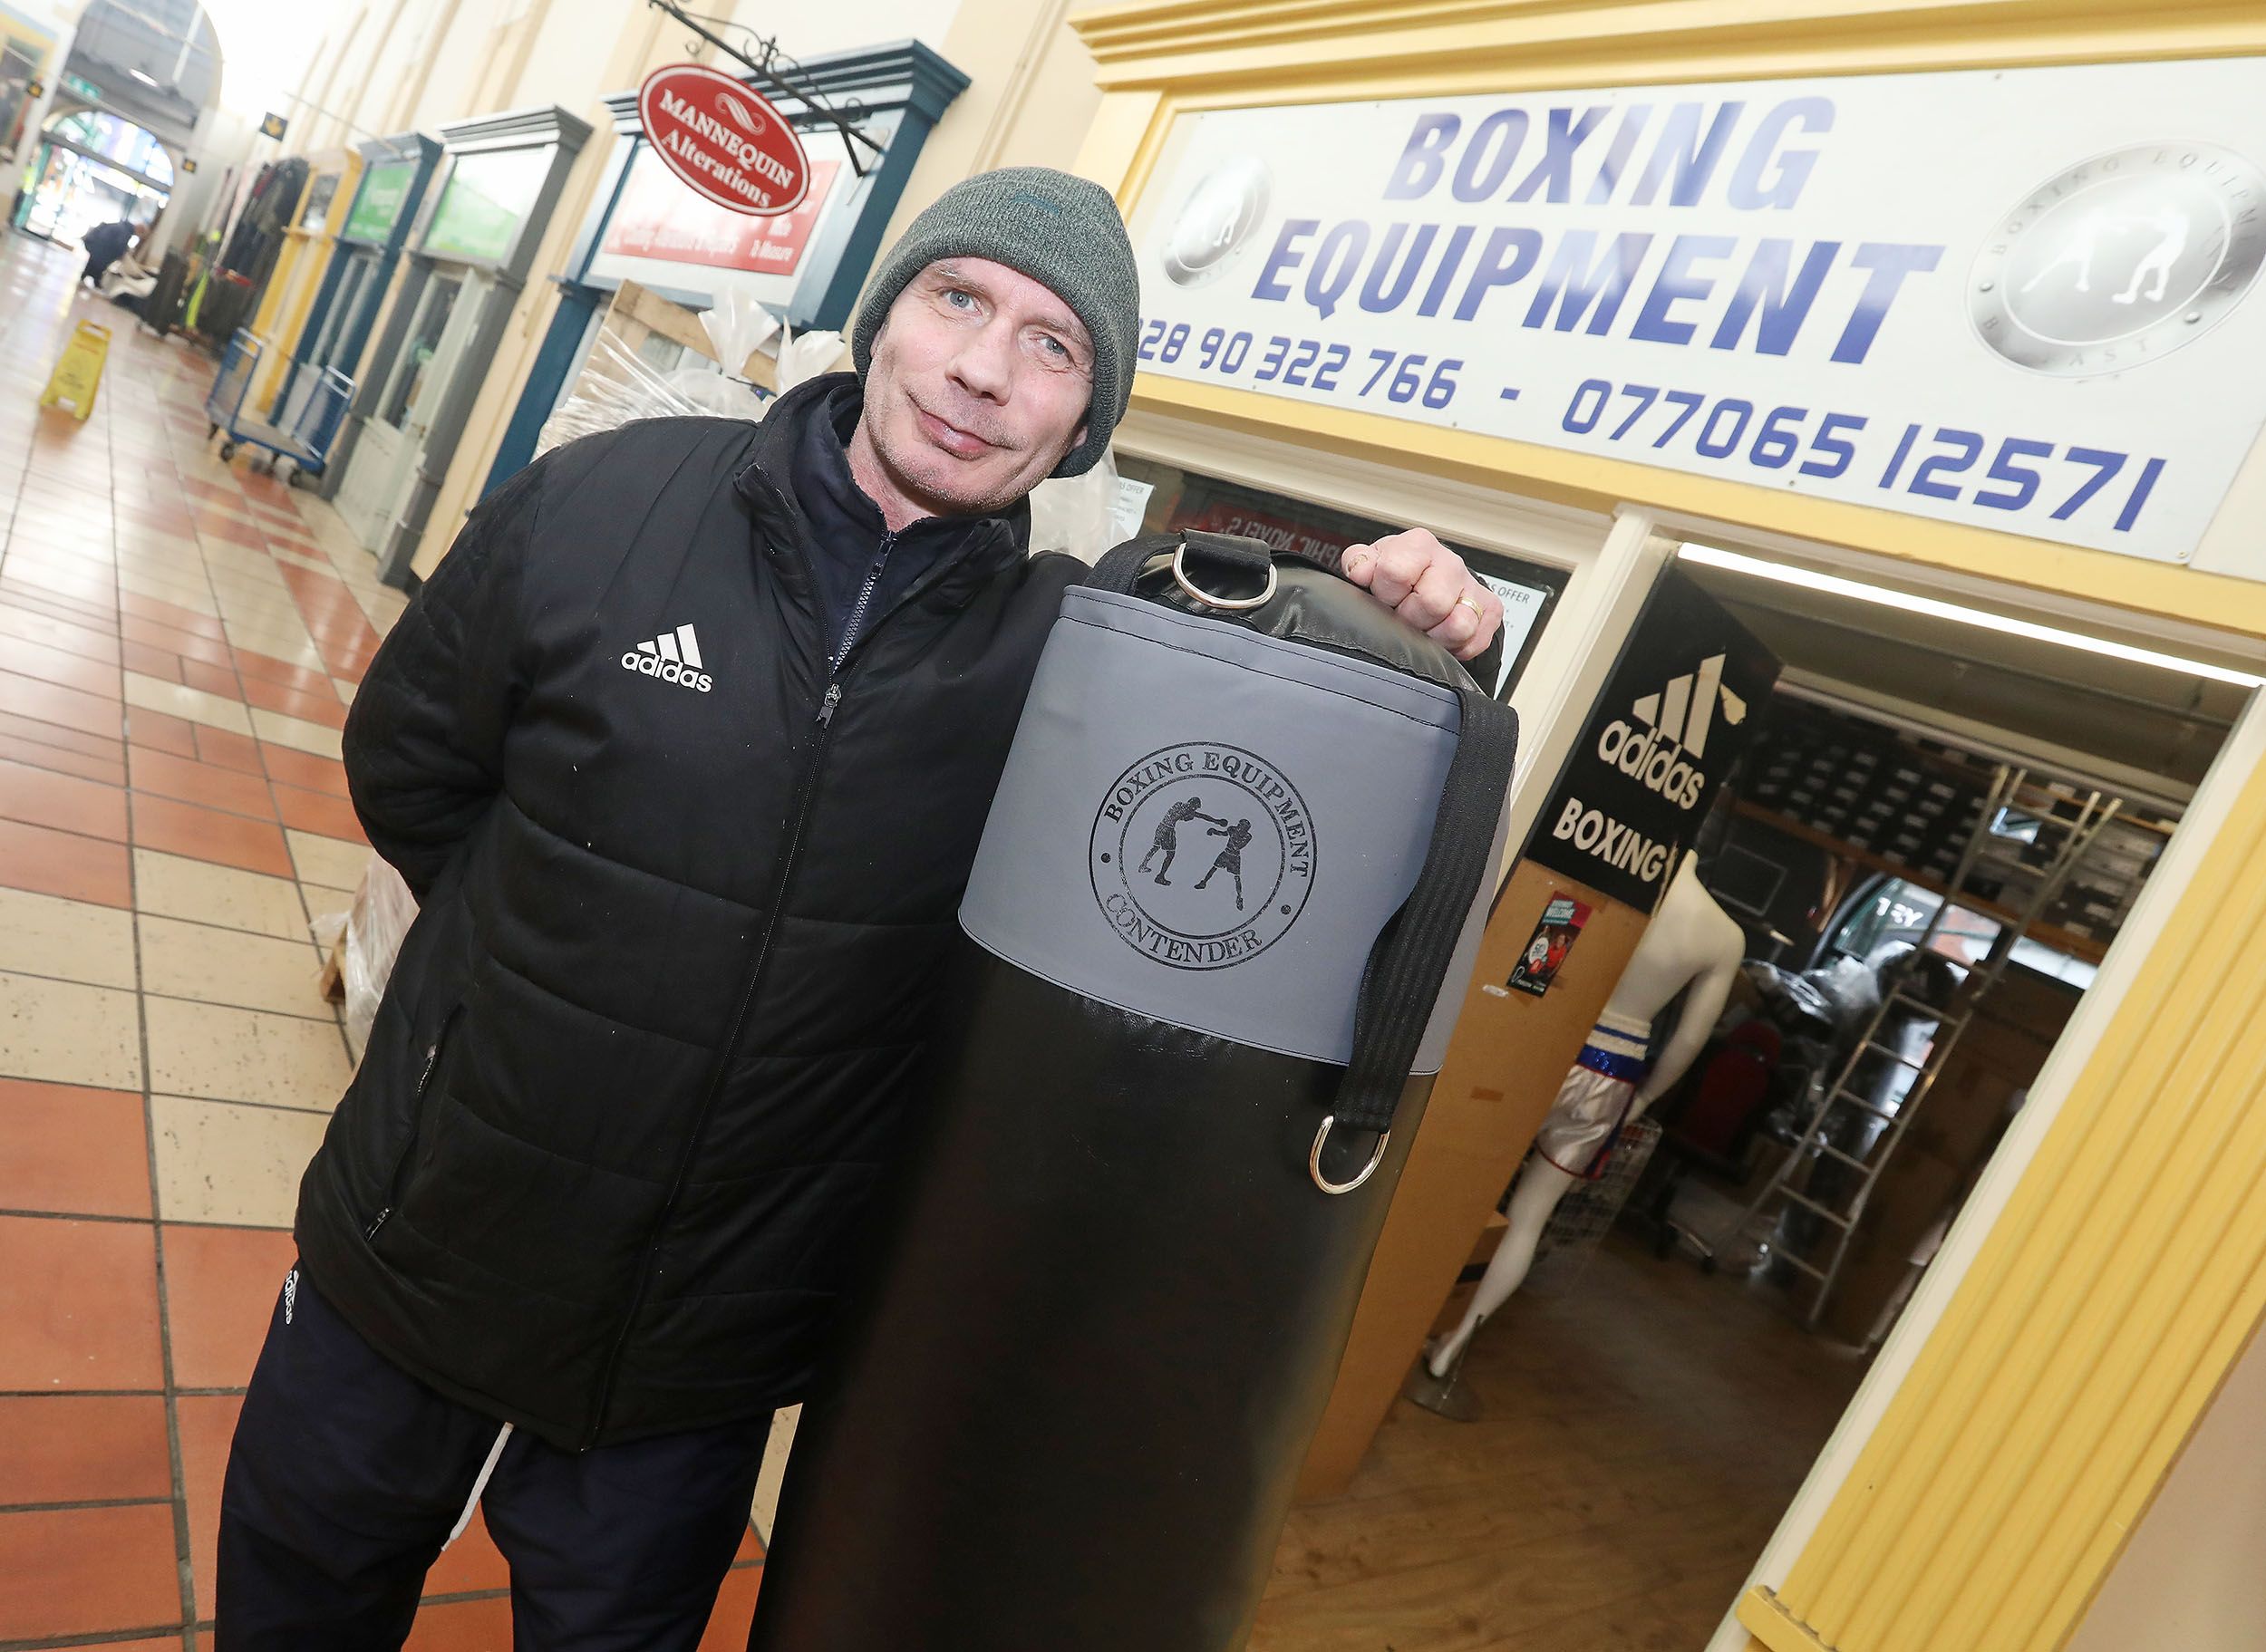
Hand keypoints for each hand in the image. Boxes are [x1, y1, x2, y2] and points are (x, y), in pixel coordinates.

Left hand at [1339, 529, 1502, 661]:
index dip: (1386, 592)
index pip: (1397, 572)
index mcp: (1419, 545)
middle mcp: (1450, 563)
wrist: (1431, 580)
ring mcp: (1473, 587)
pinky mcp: (1490, 610)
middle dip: (1411, 617)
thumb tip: (1360, 571)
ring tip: (1422, 626)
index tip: (1386, 595)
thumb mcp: (1372, 562)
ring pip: (1458, 626)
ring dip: (1434, 635)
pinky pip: (1473, 641)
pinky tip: (1440, 632)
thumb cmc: (1400, 571)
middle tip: (1404, 614)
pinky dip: (1454, 646)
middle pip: (1432, 603)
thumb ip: (1358, 562)